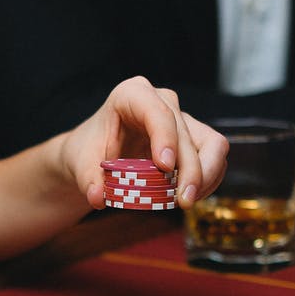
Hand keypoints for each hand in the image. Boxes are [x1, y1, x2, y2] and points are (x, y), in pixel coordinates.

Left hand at [59, 76, 228, 208]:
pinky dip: (208, 181)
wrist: (96, 154)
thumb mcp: (80, 164)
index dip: (165, 138)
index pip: (156, 112)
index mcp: (131, 94)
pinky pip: (214, 158)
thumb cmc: (89, 151)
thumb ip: (87, 180)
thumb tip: (98, 197)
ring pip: (213, 144)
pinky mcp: (194, 138)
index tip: (165, 167)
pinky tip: (189, 197)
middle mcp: (162, 101)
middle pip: (186, 134)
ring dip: (207, 176)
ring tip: (186, 201)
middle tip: (182, 201)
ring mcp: (181, 119)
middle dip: (190, 170)